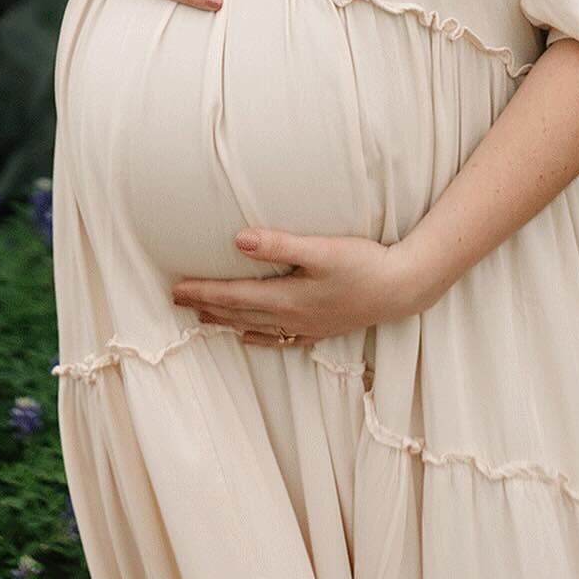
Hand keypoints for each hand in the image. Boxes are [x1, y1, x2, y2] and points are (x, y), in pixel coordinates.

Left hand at [171, 227, 426, 345]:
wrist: (402, 288)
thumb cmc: (364, 264)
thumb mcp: (322, 249)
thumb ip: (280, 245)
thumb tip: (239, 240)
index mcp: (287, 298)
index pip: (234, 295)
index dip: (203, 292)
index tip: (176, 288)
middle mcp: (291, 317)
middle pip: (239, 313)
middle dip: (206, 306)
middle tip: (176, 301)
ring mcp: (306, 327)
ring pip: (255, 327)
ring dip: (226, 322)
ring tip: (202, 319)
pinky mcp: (321, 329)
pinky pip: (279, 339)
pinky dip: (258, 338)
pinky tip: (250, 338)